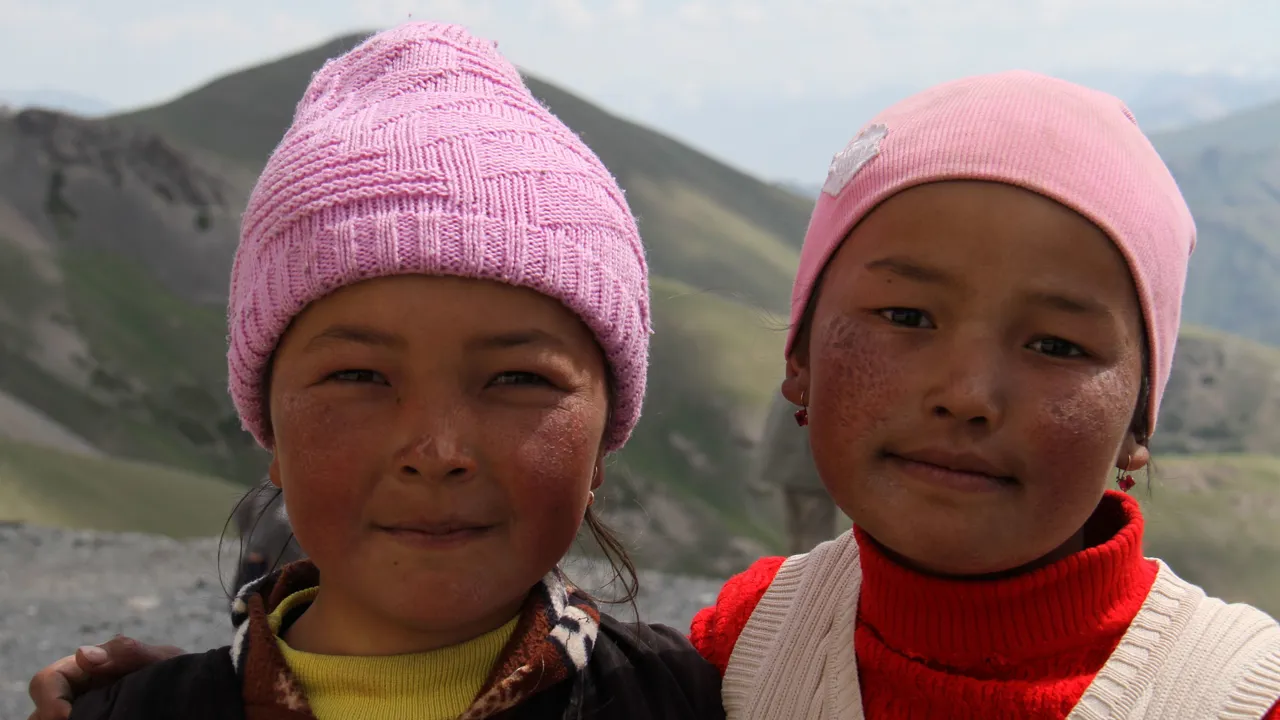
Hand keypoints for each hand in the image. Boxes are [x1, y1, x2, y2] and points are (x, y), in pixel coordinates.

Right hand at [26, 636, 184, 719]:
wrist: (192, 695)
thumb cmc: (173, 673)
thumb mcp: (160, 661)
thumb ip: (127, 653)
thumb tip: (83, 654)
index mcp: (83, 668)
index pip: (45, 681)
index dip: (51, 701)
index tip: (71, 717)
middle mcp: (74, 693)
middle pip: (40, 712)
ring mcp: (81, 713)